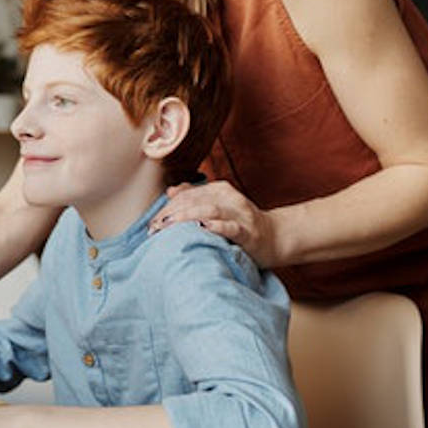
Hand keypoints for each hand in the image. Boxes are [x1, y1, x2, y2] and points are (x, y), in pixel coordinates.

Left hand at [150, 181, 277, 266]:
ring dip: (186, 217)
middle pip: (195, 200)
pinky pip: (231, 228)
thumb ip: (195, 198)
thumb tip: (171, 192)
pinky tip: (202, 228)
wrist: (275, 238)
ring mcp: (240, 215)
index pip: (187, 194)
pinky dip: (216, 227)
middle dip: (172, 213)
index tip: (152, 223)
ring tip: (168, 226)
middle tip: (154, 228)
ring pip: (210, 210)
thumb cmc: (240, 224)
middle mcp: (230, 198)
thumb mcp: (218, 207)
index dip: (167, 207)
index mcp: (220, 190)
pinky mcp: (249, 233)